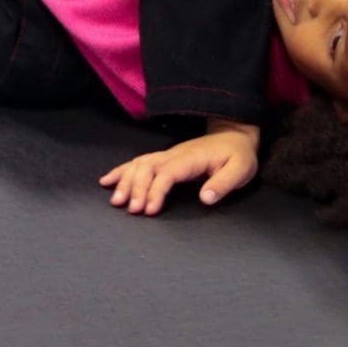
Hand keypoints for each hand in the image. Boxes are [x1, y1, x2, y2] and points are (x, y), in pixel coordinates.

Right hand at [100, 121, 260, 215]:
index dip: (155, 191)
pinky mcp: (163, 158)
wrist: (233, 136)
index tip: (150, 210)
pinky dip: (120, 171)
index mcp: (190, 158)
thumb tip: (206, 198)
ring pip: (138, 164)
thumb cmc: (237, 155)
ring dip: (125, 181)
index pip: (167, 173)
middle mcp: (173, 155)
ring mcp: (166, 155)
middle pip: (146, 167)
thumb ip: (223, 184)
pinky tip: (107, 181)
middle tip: (132, 210)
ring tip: (116, 201)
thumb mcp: (240, 170)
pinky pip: (137, 162)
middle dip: (136, 188)